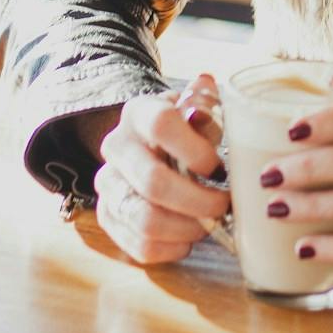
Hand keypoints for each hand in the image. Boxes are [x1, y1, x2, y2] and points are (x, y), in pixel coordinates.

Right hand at [86, 76, 229, 265]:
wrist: (151, 147)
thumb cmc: (186, 130)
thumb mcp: (198, 109)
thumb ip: (206, 102)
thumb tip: (205, 85)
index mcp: (139, 113)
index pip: (162, 125)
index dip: (196, 151)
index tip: (219, 168)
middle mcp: (116, 146)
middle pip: (153, 181)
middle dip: (198, 200)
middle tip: (224, 205)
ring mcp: (108, 184)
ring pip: (144, 219)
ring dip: (186, 228)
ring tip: (209, 224)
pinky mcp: (108, 217)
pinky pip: (139, 245)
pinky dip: (172, 248)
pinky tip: (189, 238)